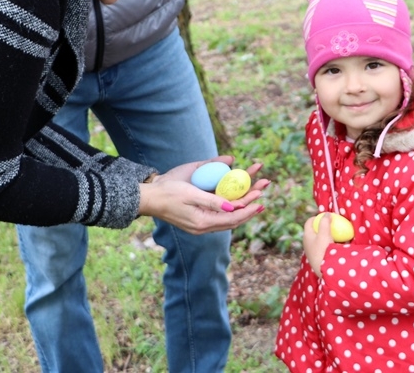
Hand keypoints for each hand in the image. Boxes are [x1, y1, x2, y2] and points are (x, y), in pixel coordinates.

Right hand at [138, 158, 268, 234]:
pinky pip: (220, 212)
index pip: (232, 218)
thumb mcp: (189, 193)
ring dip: (243, 202)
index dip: (248, 208)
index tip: (261, 197)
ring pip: (228, 215)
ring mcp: (202, 223)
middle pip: (234, 217)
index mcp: (203, 222)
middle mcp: (204, 226)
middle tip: (264, 187)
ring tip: (257, 190)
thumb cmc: (167, 192)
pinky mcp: (199, 217)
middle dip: (250, 202)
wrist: (149, 197)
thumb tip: (232, 207)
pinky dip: (232, 204)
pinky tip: (239, 196)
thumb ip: (211, 201)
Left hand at [303, 213, 332, 277]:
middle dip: (322, 226)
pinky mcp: (317, 257)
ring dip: (325, 236)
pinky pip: (322, 247)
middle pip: (314, 230)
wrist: (323, 271)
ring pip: (318, 239)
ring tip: (335, 235)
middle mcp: (307, 242)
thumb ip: (325, 223)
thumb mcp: (324, 234)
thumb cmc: (322, 251)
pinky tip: (336, 246)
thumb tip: (326, 213)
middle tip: (331, 225)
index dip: (316, 217)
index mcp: (306, 235)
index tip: (325, 216)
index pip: (309, 222)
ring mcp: (312, 251)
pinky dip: (328, 244)